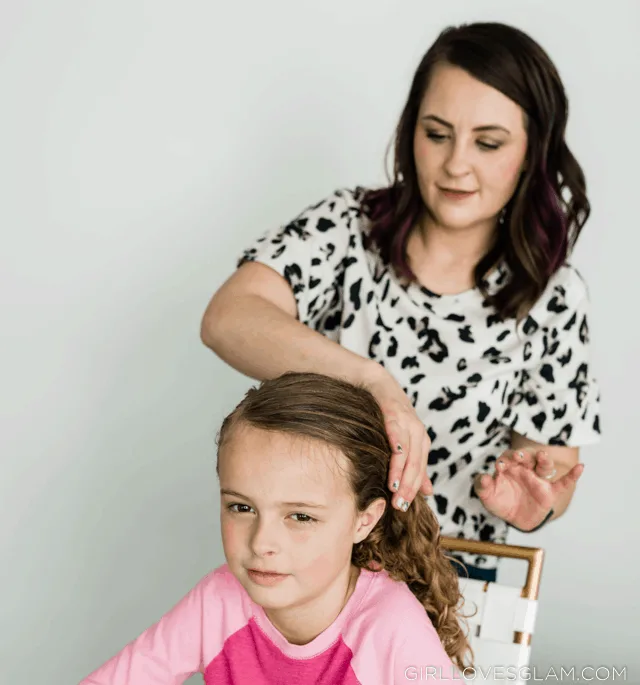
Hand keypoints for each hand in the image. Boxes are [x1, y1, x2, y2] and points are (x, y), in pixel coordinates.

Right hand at [364, 369, 432, 509]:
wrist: (378, 384)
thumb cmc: (388, 415)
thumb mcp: (403, 441)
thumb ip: (414, 466)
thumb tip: (427, 492)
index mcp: (422, 441)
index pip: (420, 471)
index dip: (413, 490)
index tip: (404, 508)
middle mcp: (418, 432)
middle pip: (416, 464)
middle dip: (408, 486)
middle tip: (399, 505)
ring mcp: (408, 422)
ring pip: (408, 452)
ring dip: (401, 472)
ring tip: (394, 489)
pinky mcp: (395, 412)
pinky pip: (398, 432)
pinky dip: (397, 445)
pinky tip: (395, 457)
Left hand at [473, 448, 583, 530]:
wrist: (515, 518)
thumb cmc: (500, 501)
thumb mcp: (487, 496)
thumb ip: (483, 486)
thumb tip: (485, 477)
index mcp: (508, 467)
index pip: (506, 458)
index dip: (504, 460)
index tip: (500, 466)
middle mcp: (524, 469)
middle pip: (526, 457)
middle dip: (523, 456)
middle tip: (519, 456)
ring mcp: (538, 478)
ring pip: (543, 465)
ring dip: (543, 460)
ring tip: (542, 456)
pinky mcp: (550, 491)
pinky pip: (563, 482)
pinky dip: (573, 475)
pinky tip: (581, 467)